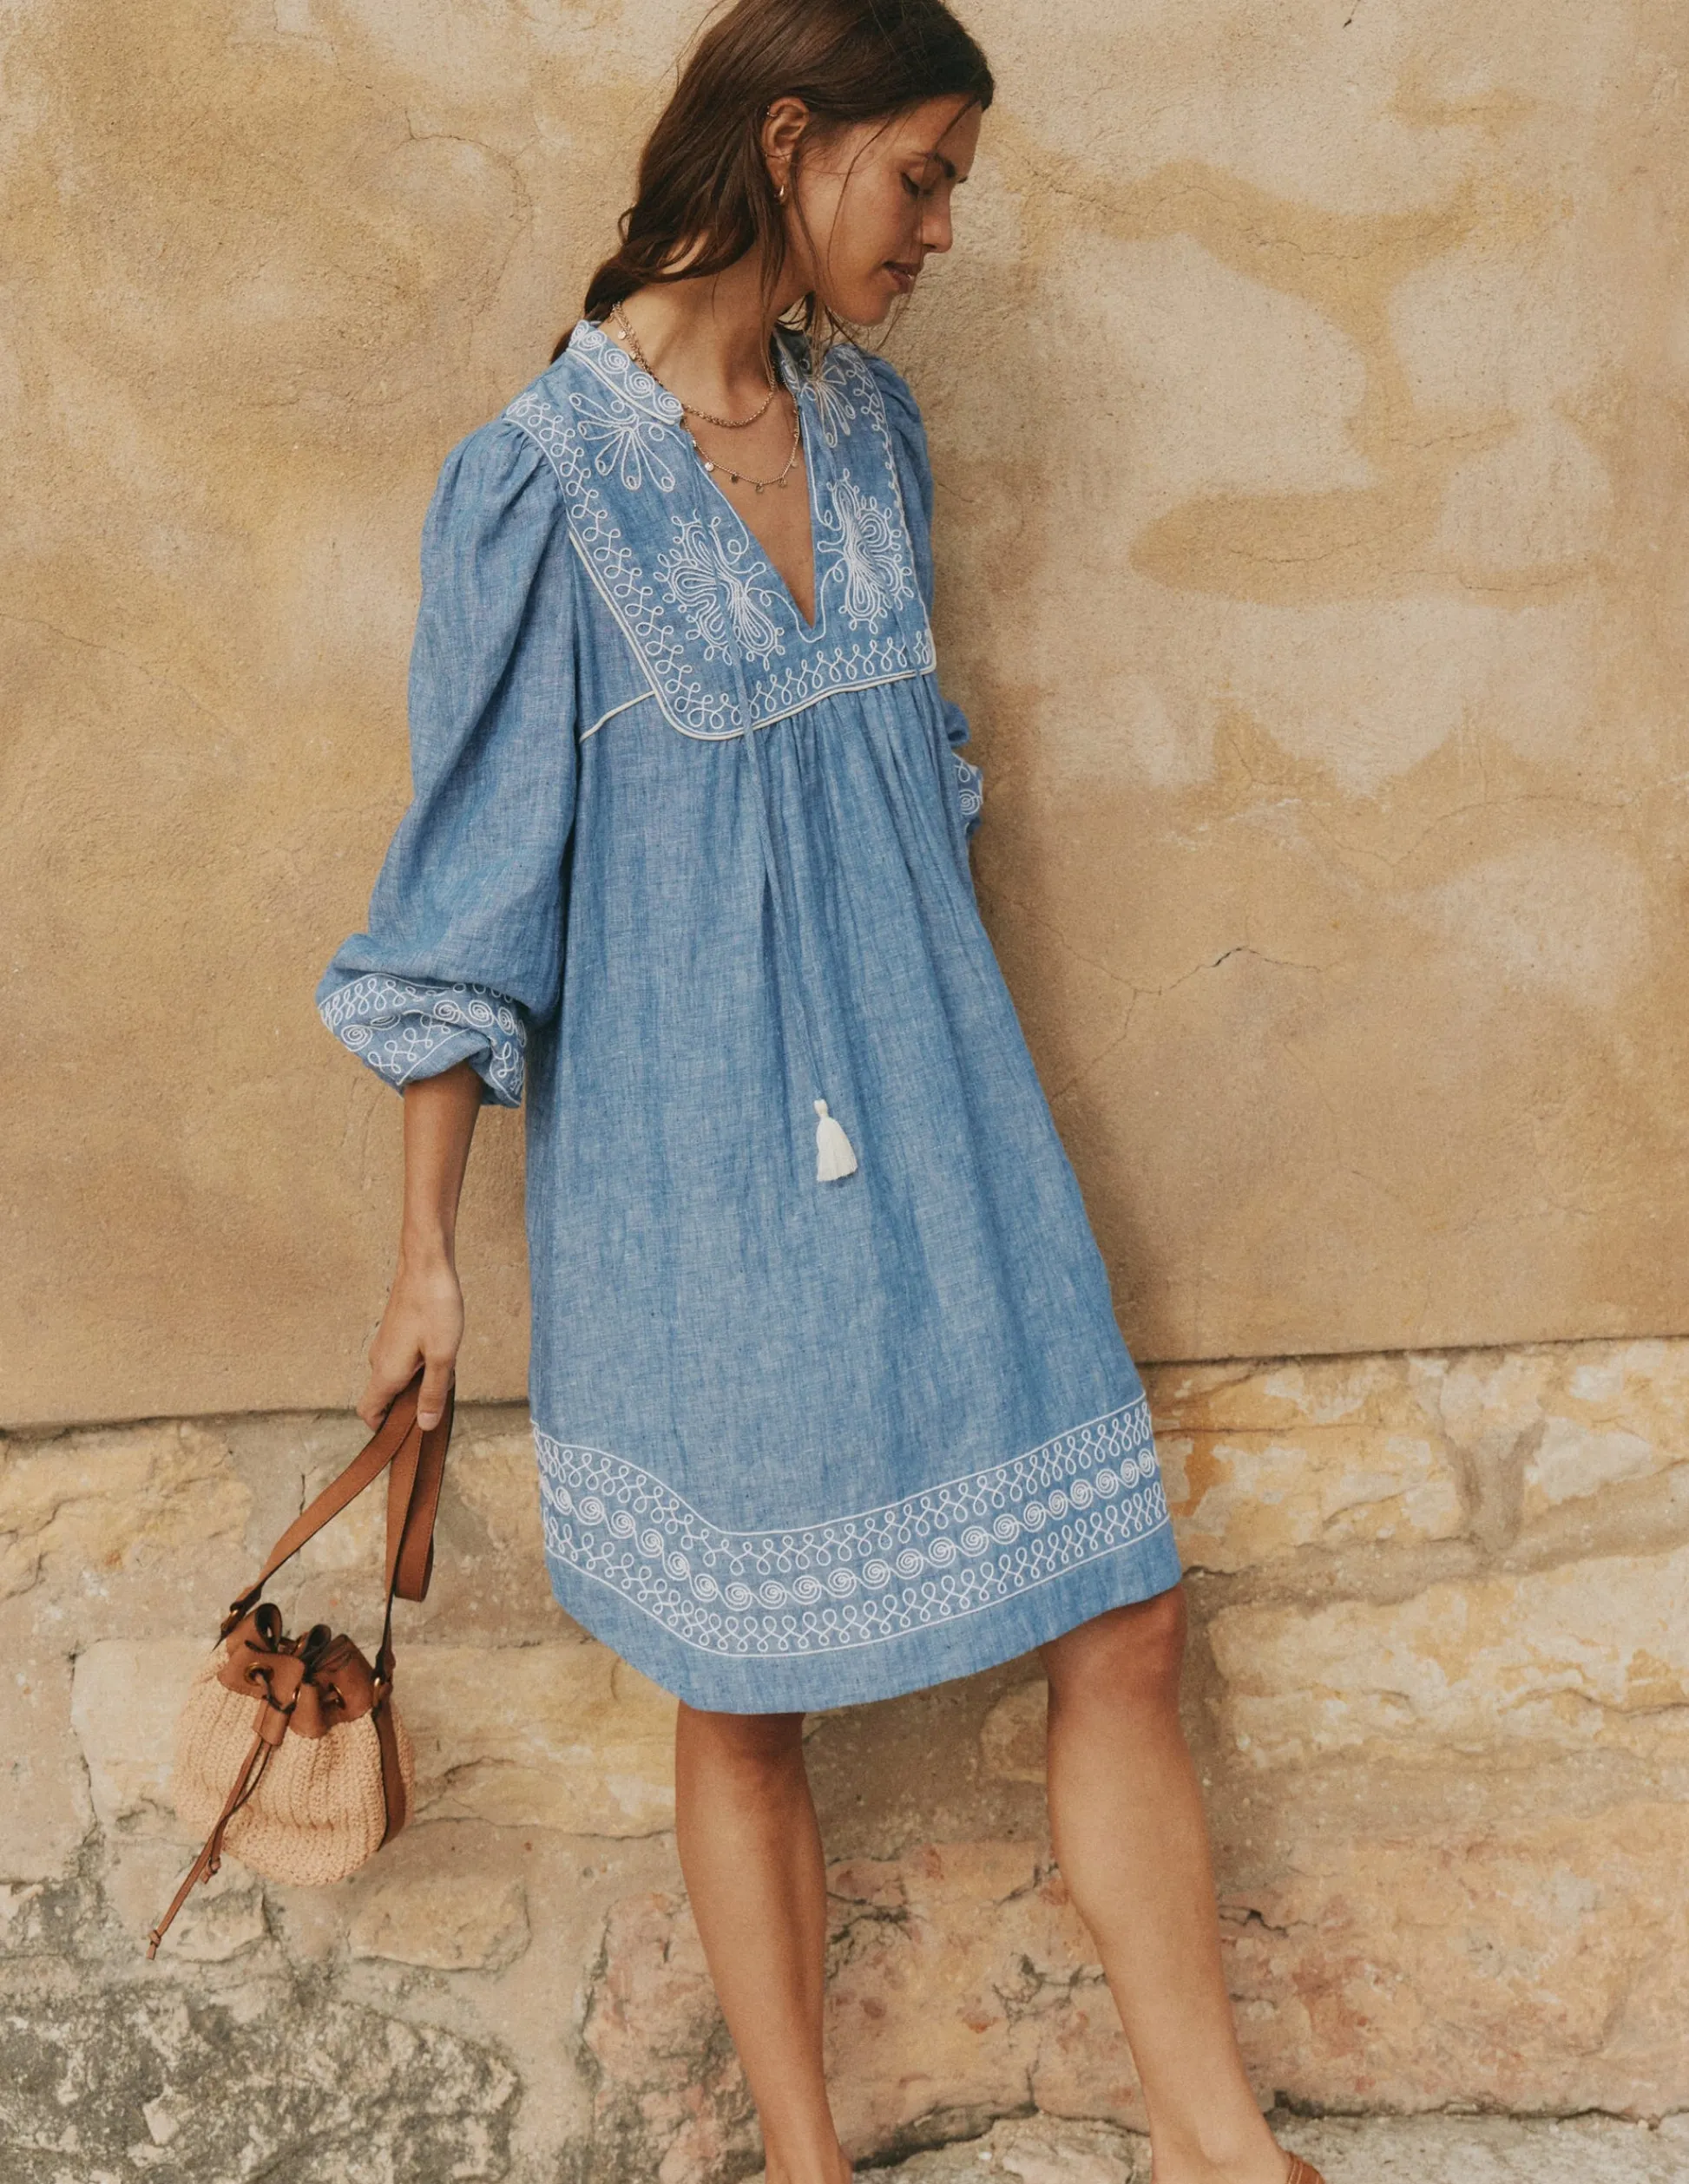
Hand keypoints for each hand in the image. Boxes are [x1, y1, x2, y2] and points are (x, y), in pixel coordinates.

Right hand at [358, 1246, 463, 1431]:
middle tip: (441, 1393)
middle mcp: (378, 1361)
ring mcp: (385, 1345)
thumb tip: (425, 1426)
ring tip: (446, 1365)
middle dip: (412, 1403)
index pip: (368, 1413)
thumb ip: (433, 1394)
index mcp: (385, 1373)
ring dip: (421, 1381)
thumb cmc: (435, 1308)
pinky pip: (404, 1360)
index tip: (410, 1431)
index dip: (384, 1429)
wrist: (427, 1264)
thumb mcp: (443, 1357)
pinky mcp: (395, 1332)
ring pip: (399, 1378)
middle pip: (386, 1398)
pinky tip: (442, 1349)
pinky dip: (421, 1364)